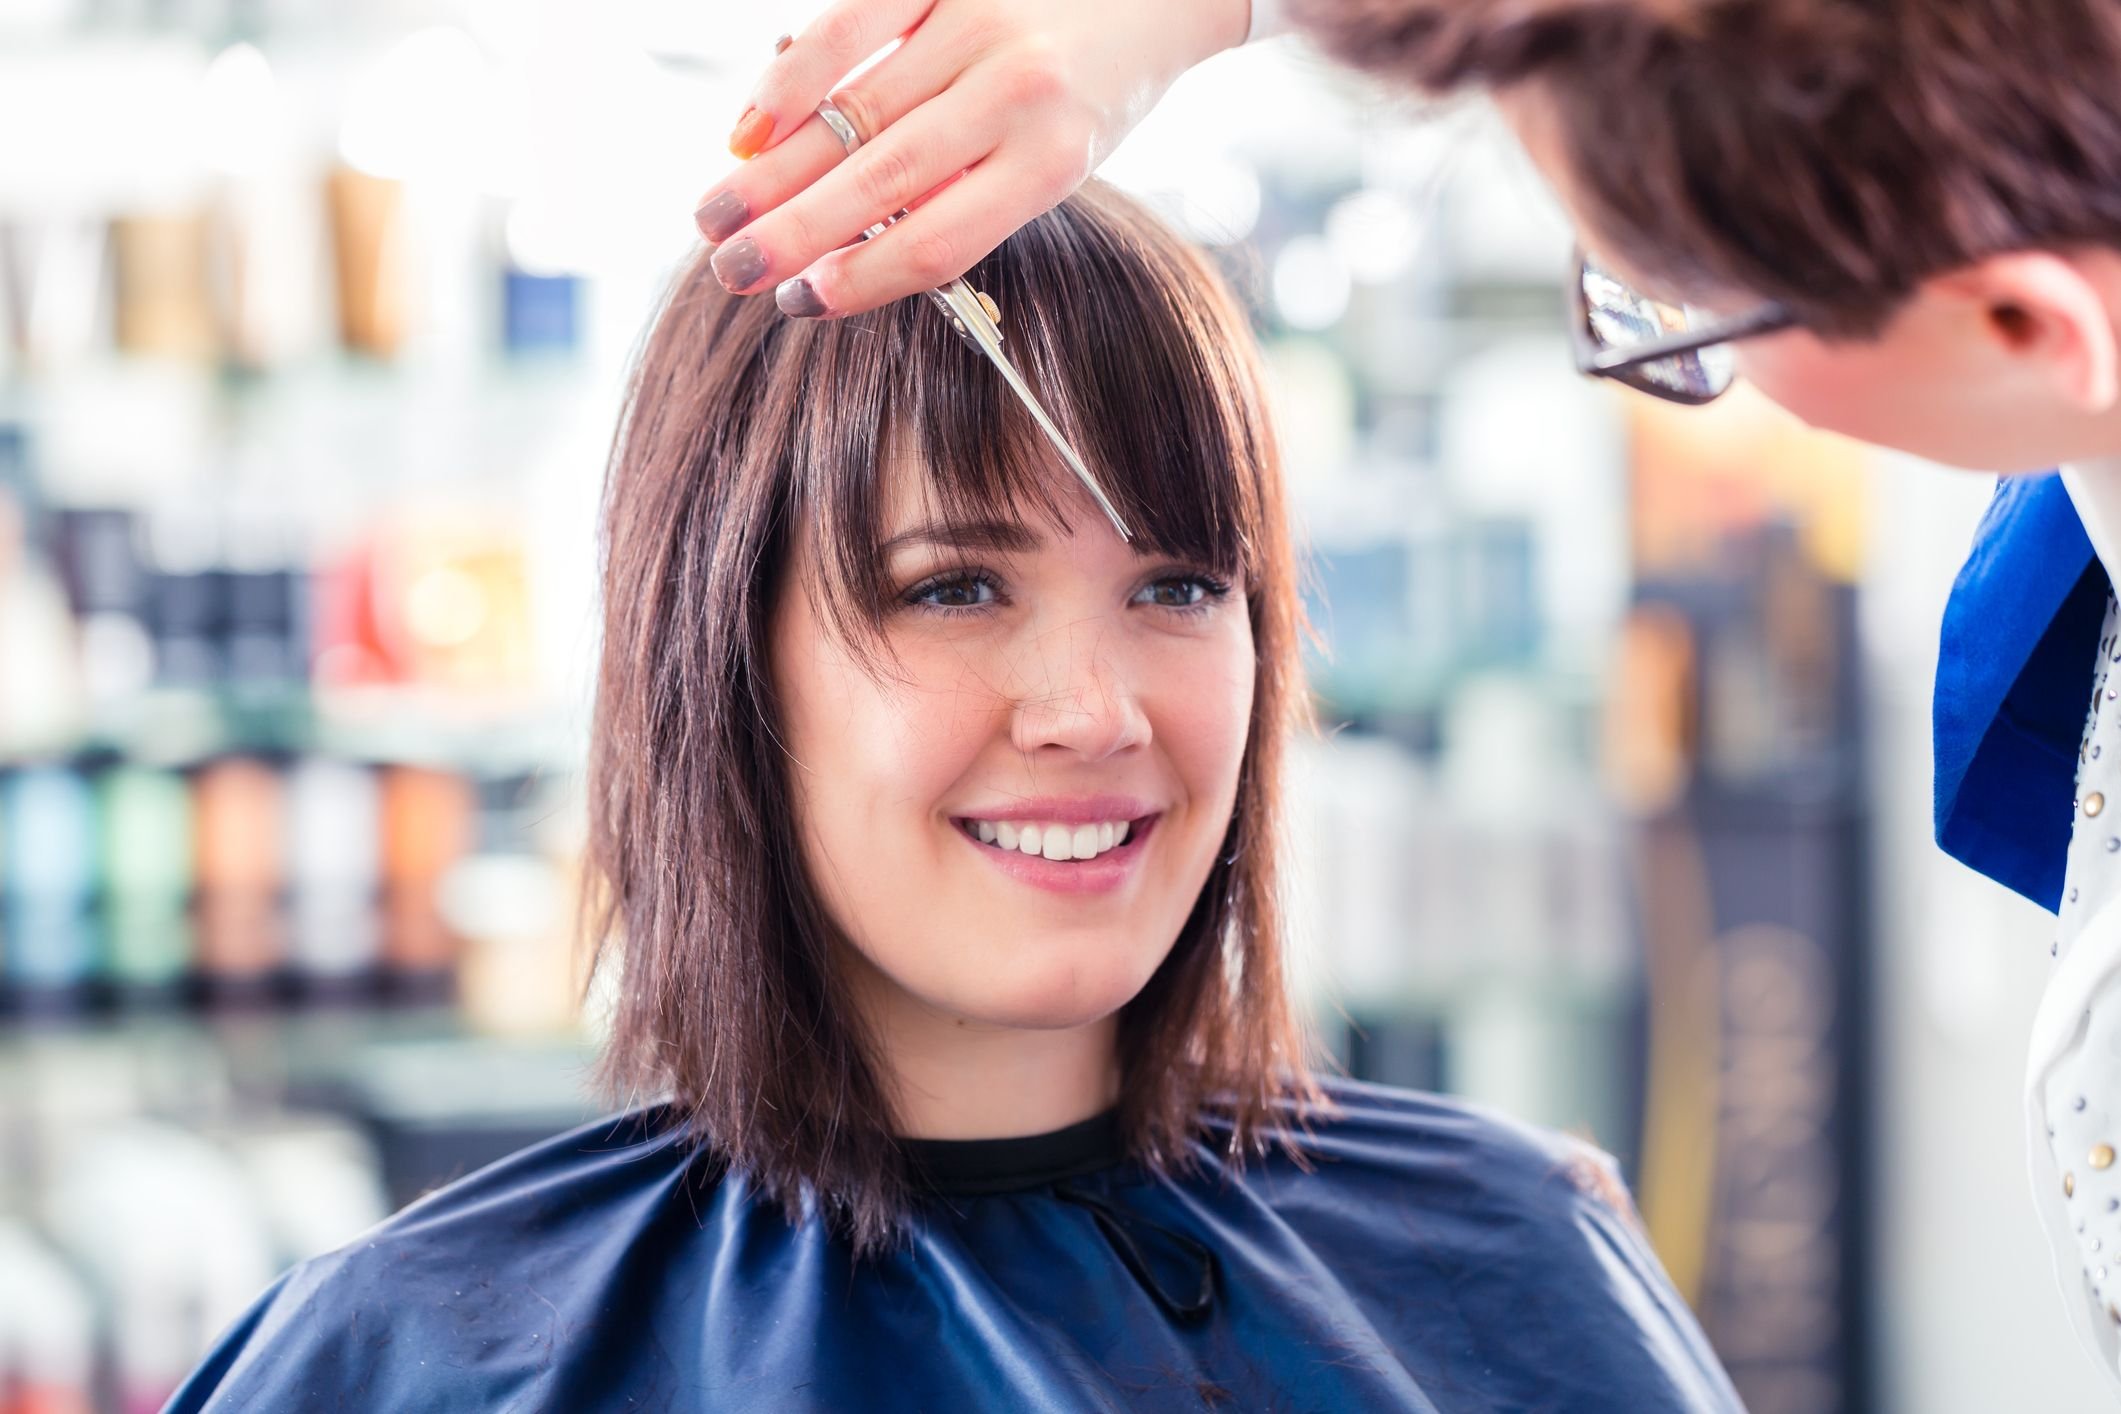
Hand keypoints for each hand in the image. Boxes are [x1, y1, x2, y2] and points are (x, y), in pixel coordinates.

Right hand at [693, 0, 1250, 317]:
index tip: (798, 306)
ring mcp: (976, 25)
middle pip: (882, 183)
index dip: (858, 282)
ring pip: (853, 113)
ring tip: (715, 216)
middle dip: (792, 235)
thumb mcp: (1056, 159)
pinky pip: (849, 26)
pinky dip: (791, 80)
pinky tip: (748, 128)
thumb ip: (968, 194)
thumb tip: (850, 245)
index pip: (936, 241)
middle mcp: (1016, 94)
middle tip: (728, 273)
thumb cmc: (1096, 85)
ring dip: (772, 173)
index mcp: (1052, 161)